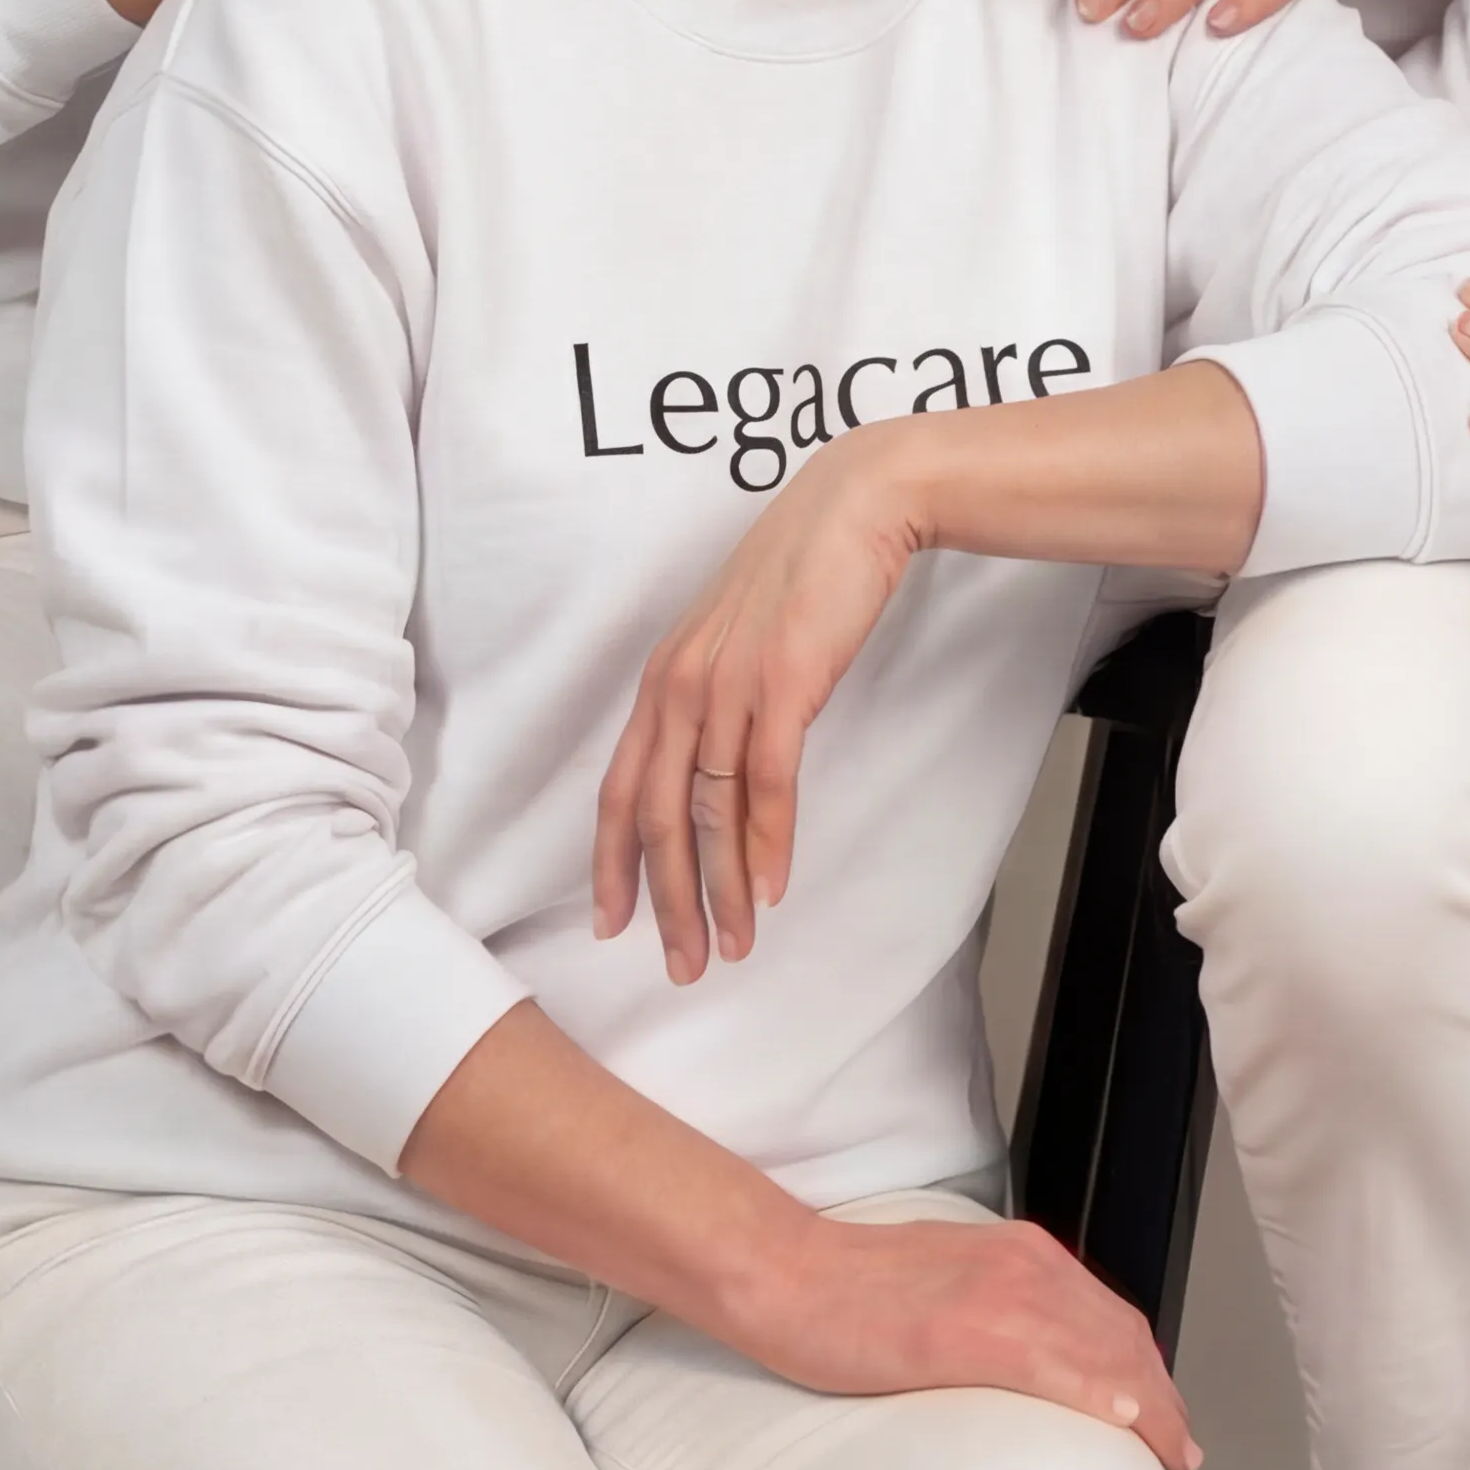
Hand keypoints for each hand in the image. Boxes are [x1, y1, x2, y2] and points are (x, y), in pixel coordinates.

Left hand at [596, 431, 928, 977]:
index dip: (613, 862)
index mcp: (666, 676)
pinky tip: (771, 887)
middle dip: (665, 901)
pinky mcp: (784, 684)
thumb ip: (720, 696)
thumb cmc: (803, 569)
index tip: (613, 922)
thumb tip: (721, 765)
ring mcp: (730, 685)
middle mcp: (683, 685)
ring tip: (734, 943)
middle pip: (659, 815)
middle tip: (682, 963)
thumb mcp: (741, 638)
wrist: (856, 506)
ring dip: (719, 889)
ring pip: (709, 812)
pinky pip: (765, 783)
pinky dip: (766, 844)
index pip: (622, 787)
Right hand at [742, 1209, 1197, 1469]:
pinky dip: (1096, 1389)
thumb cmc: (852, 1288)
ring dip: (1147, 1405)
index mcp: (1019, 1253)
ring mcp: (999, 1293)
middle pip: (1121, 1335)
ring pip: (1101, 1349)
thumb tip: (1029, 1363)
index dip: (1147, 1369)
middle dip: (1161, 1395)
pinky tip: (1123, 1418)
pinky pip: (1050, 1362)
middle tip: (1180, 1449)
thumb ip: (998, 1311)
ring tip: (1170, 1453)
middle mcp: (1024, 1264)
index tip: (1165, 1414)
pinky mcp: (966, 1330)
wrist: (788, 1273)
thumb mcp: (949, 1287)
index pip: (1110, 1315)